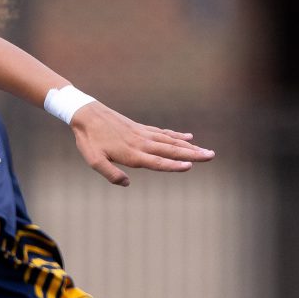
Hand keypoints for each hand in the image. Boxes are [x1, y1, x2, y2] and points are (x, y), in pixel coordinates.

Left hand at [69, 105, 211, 186]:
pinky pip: (163, 132)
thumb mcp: (94, 161)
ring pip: (171, 141)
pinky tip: (189, 137)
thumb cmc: (89, 140)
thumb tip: (127, 183)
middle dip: (192, 154)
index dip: (173, 165)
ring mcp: (143, 134)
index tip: (190, 166)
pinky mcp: (141, 128)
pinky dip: (177, 135)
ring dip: (190, 146)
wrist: (87, 114)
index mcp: (131, 153)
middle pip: (170, 150)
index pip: (157, 162)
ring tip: (206, 150)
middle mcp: (141, 143)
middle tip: (211, 156)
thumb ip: (110, 174)